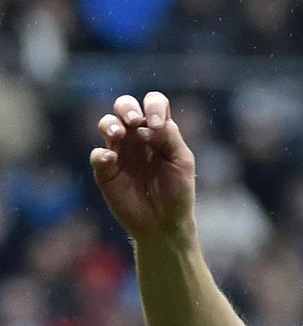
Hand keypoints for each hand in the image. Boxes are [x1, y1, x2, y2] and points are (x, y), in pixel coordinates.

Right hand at [90, 92, 197, 241]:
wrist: (164, 222)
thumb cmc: (178, 190)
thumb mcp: (182, 162)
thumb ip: (170, 138)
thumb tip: (149, 123)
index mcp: (159, 131)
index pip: (154, 103)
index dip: (153, 106)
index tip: (157, 125)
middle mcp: (138, 136)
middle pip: (125, 106)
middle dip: (127, 107)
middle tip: (134, 121)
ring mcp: (120, 151)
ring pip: (107, 124)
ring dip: (110, 124)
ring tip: (119, 134)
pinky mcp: (106, 170)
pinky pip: (97, 154)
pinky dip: (101, 154)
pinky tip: (111, 159)